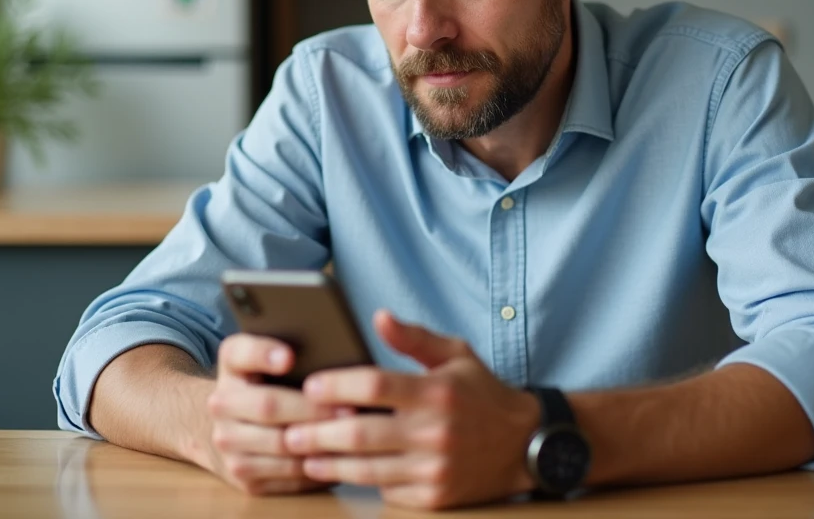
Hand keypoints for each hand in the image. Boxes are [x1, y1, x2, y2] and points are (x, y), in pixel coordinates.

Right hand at [203, 333, 349, 494]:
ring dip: (318, 442)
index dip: (264, 354)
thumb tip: (328, 345)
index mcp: (231, 364)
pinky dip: (316, 468)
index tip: (289, 356)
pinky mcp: (243, 477)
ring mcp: (228, 443)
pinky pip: (286, 475)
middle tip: (350, 408)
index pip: (241, 353)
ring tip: (351, 435)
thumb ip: (286, 345)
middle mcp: (220, 404)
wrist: (227, 426)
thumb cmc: (265, 383)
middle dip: (312, 409)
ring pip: (280, 445)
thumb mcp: (267, 355)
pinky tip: (340, 458)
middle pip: (268, 405)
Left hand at [283, 310, 540, 509]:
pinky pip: (386, 491)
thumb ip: (413, 337)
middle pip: (360, 434)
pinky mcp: (435, 496)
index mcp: (436, 391)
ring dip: (328, 462)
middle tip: (289, 428)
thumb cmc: (482, 393)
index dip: (337, 386)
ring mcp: (434, 468)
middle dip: (317, 432)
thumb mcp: (455, 354)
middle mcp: (435, 432)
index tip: (309, 385)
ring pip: (366, 469)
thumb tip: (377, 317)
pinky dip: (360, 481)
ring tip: (303, 453)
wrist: (525, 444)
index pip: (375, 385)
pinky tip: (339, 472)